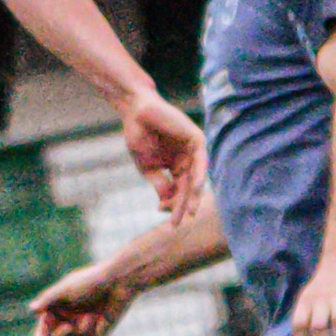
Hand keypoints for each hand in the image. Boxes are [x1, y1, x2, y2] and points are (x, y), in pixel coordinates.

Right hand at [30, 260, 136, 335]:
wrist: (117, 282)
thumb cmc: (90, 282)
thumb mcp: (66, 289)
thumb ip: (48, 299)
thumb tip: (31, 309)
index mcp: (58, 307)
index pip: (45, 324)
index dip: (42, 333)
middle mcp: (69, 319)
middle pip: (57, 335)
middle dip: (61, 334)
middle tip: (67, 328)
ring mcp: (83, 328)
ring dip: (80, 329)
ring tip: (89, 316)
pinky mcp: (98, 335)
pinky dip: (93, 329)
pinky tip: (98, 318)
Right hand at [119, 92, 205, 224]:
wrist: (135, 113)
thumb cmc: (139, 137)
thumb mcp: (148, 168)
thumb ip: (160, 184)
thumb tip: (168, 202)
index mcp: (175, 166)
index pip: (179, 191)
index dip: (175, 207)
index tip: (171, 223)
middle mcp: (186, 159)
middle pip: (189, 187)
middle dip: (184, 204)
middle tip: (181, 221)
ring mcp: (192, 149)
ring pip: (196, 177)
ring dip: (193, 195)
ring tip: (189, 211)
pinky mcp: (196, 138)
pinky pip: (201, 160)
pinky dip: (198, 175)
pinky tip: (194, 189)